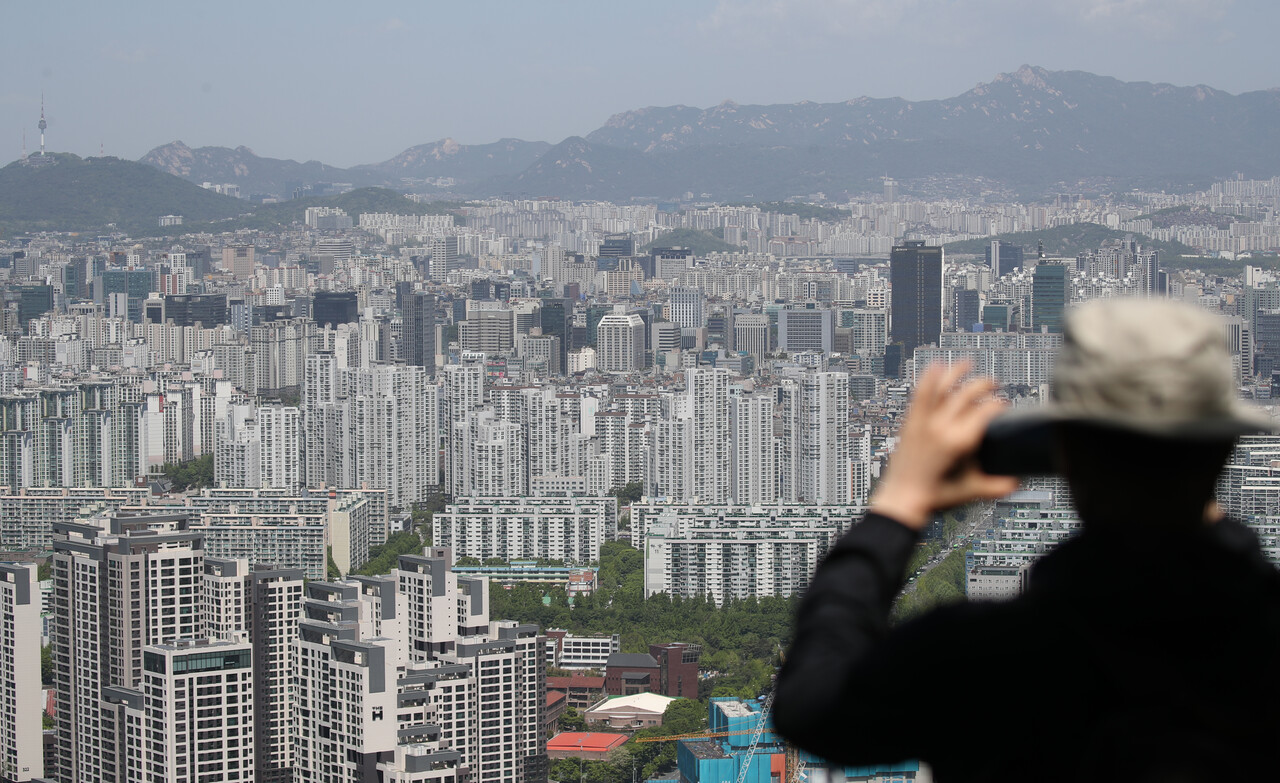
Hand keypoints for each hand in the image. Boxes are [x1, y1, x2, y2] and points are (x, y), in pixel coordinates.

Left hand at [870, 361, 1018, 529]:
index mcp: (960, 441)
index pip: (986, 411)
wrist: (902, 500)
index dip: (998, 404)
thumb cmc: (935, 496)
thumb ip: (996, 485)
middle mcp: (942, 427)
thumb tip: (1017, 482)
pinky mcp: (910, 423)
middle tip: (993, 384)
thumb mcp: (971, 490)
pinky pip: (919, 394)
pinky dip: (927, 378)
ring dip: (956, 372)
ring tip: (967, 363)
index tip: (1003, 404)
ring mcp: (924, 422)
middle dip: (984, 385)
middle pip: (967, 394)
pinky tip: (934, 366)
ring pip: (942, 387)